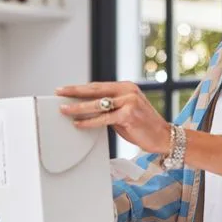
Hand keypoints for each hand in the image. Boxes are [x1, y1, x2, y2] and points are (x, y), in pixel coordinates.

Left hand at [56, 81, 170, 154]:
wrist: (163, 136)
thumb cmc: (143, 126)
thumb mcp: (125, 111)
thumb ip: (110, 107)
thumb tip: (88, 109)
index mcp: (126, 87)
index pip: (98, 85)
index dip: (80, 88)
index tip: (66, 89)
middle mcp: (128, 91)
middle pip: (95, 90)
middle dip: (75, 92)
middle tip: (59, 92)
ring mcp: (129, 101)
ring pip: (97, 104)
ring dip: (78, 107)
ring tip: (64, 109)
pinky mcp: (128, 115)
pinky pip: (103, 118)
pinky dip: (89, 122)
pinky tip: (78, 123)